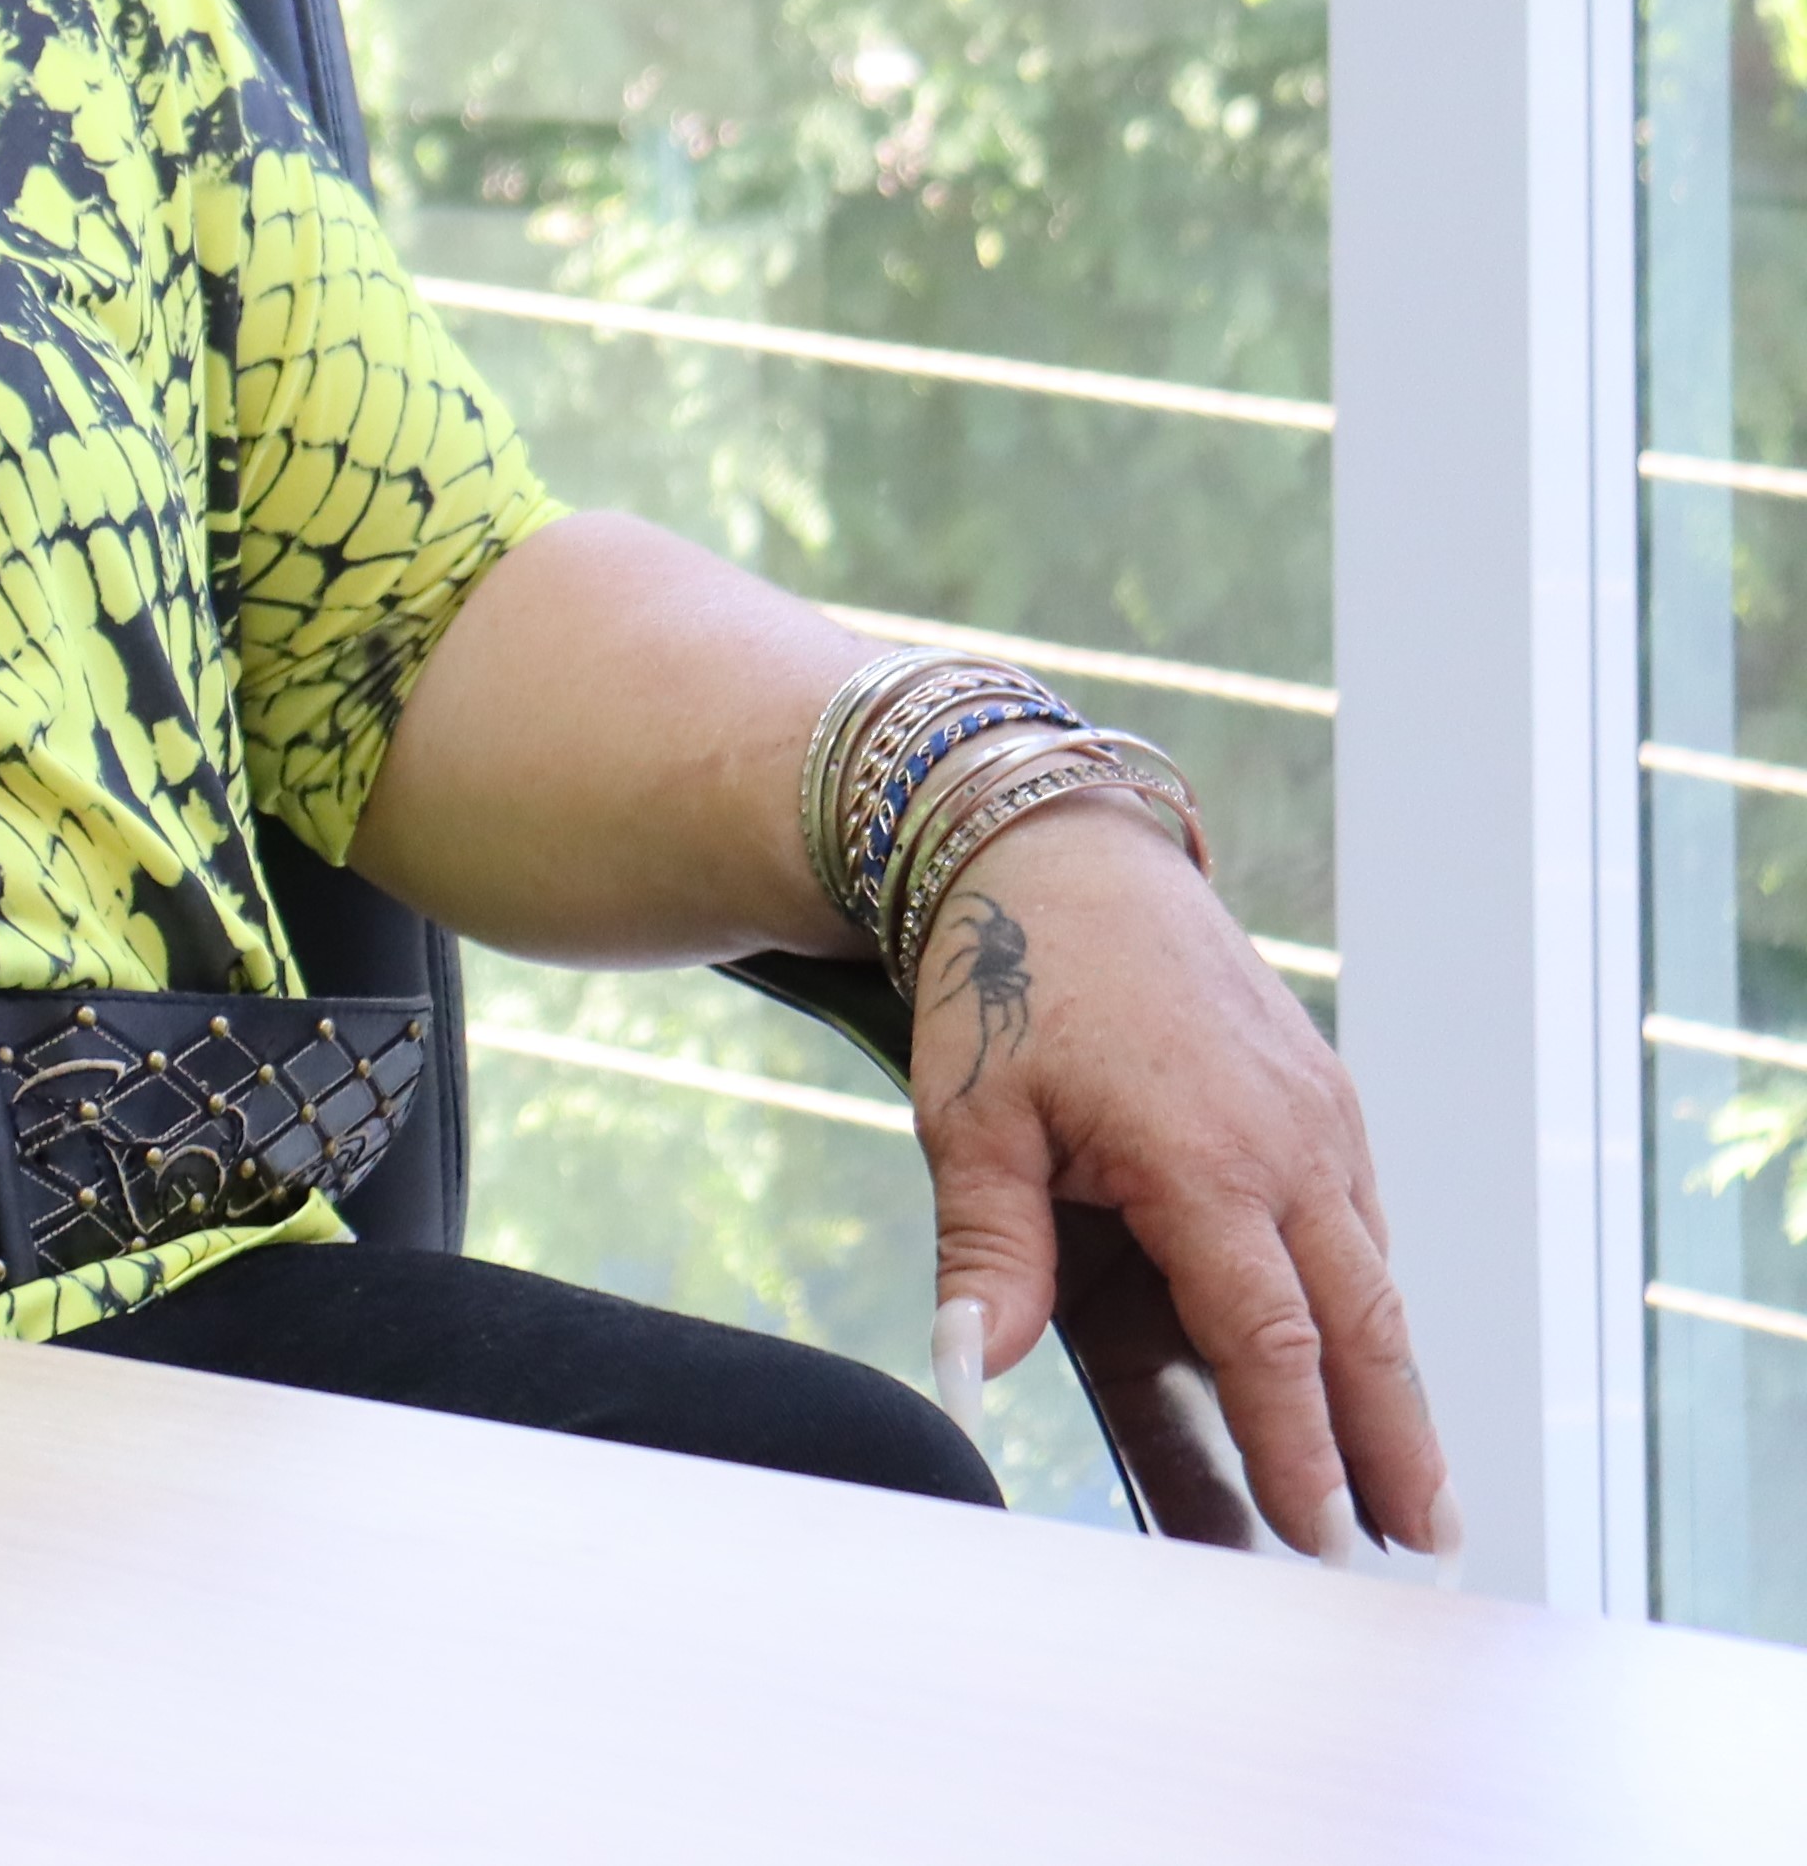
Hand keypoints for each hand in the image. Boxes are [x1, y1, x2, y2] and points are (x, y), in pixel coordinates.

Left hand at [911, 798, 1450, 1561]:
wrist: (1056, 856)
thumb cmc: (1004, 985)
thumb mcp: (970, 1119)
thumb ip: (986, 1250)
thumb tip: (973, 1368)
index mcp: (1204, 1156)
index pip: (1268, 1336)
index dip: (1296, 1441)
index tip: (1318, 1529)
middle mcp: (1289, 1143)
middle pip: (1361, 1324)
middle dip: (1395, 1439)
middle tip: (1428, 1540)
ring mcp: (1321, 1119)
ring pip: (1373, 1278)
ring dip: (1394, 1382)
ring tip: (1412, 1489)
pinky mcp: (1325, 1101)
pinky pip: (1358, 1222)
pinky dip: (1368, 1301)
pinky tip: (1370, 1368)